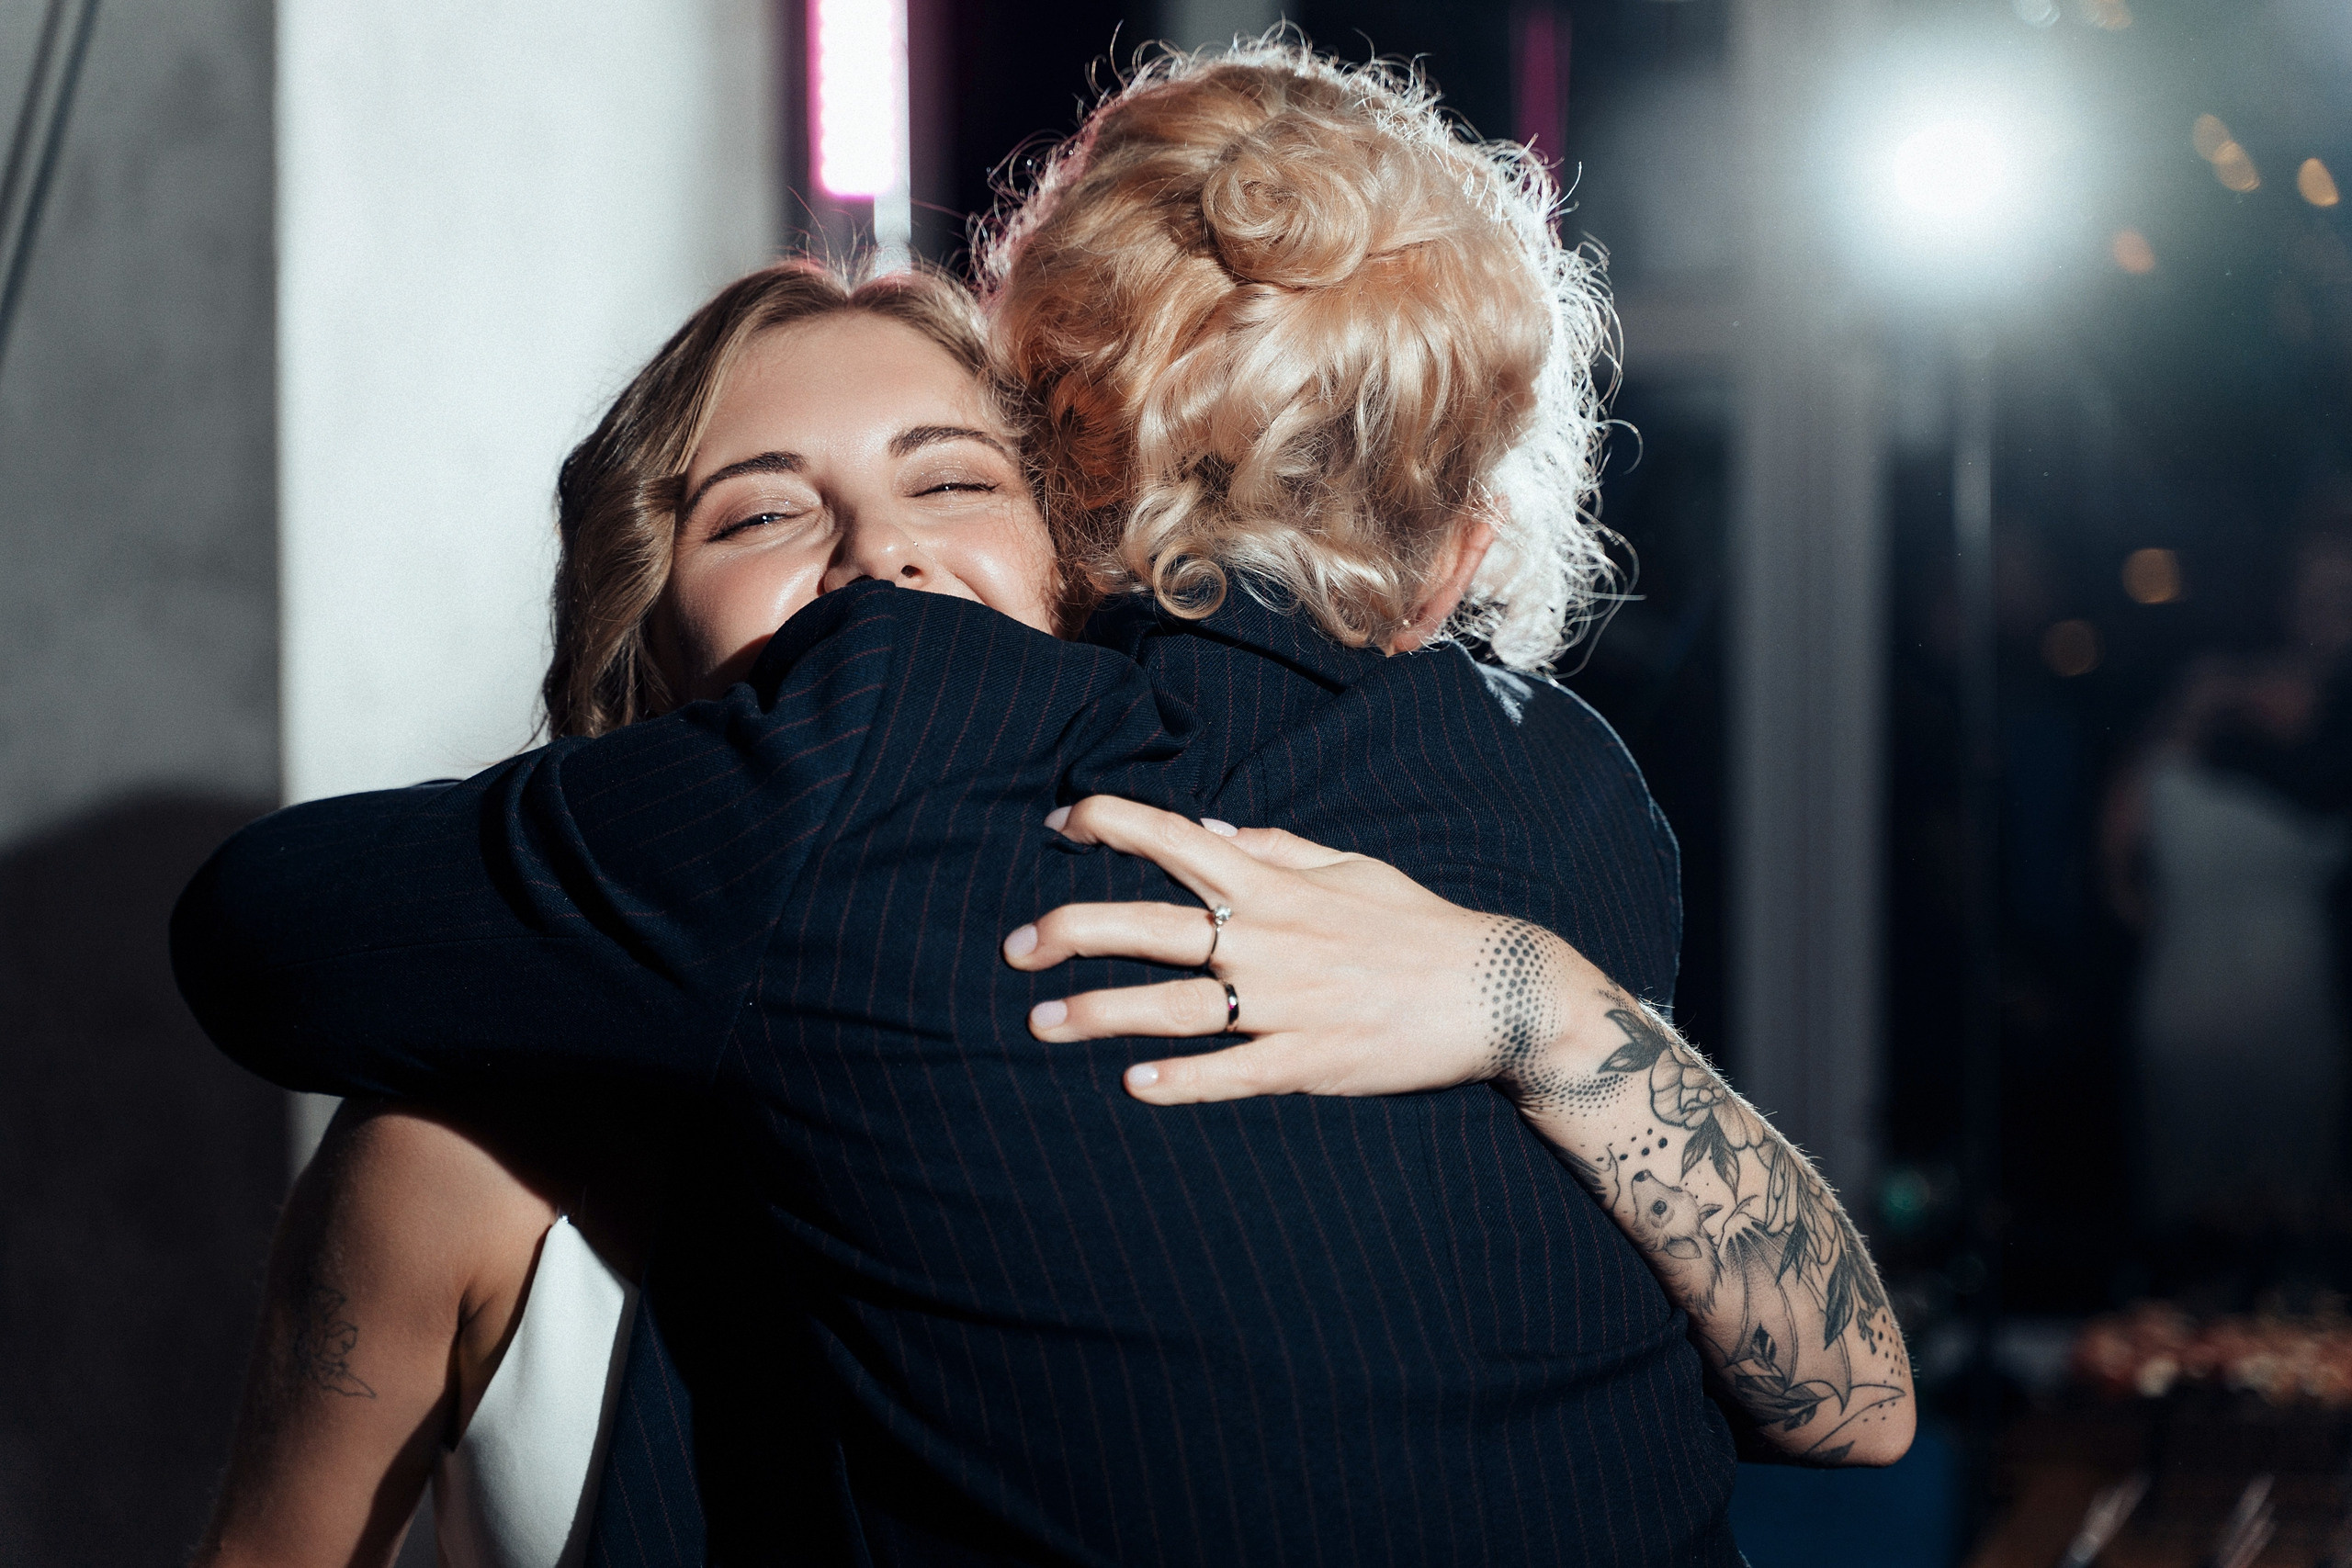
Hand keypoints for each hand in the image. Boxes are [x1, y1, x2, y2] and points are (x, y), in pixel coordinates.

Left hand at [1001, 796, 1598, 1104]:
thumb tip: (1209, 827)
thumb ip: (1274, 847)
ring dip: (1099, 1015)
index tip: (1060, 821)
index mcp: (1274, 884)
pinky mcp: (1308, 1059)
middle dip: (1071, 932)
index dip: (1111, 823)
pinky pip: (1231, 1072)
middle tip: (1016, 948)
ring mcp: (1285, 1002)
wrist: (1493, 988)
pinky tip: (1133, 1085)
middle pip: (1148, 926)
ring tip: (1041, 1022)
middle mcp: (1268, 938)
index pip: (1176, 839)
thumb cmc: (1415, 923)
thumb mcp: (1347, 867)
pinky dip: (1181, 1080)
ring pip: (1172, 1007)